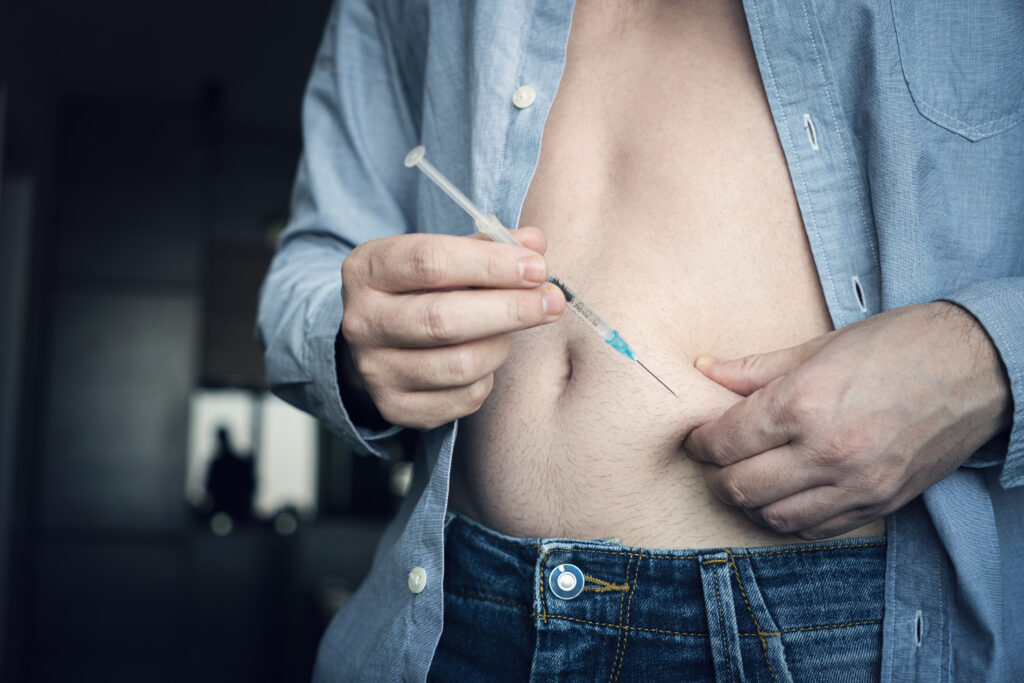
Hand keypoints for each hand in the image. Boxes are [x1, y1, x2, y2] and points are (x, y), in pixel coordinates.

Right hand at [339, 228, 564, 430]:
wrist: (377, 342)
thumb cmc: (421, 289)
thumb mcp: (442, 255)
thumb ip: (487, 246)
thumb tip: (534, 245)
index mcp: (367, 269)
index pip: (430, 262)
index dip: (491, 264)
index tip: (537, 266)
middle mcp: (362, 322)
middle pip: (444, 319)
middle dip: (510, 309)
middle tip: (552, 301)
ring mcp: (375, 371)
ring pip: (460, 364)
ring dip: (501, 345)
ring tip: (510, 330)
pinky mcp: (396, 408)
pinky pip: (463, 398)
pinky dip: (488, 378)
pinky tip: (486, 359)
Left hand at [682, 302, 1011, 539]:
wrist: (976, 369)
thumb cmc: (897, 347)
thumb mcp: (818, 346)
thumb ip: (755, 369)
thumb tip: (705, 370)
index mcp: (804, 403)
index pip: (725, 441)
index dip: (700, 441)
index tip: (699, 436)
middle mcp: (826, 451)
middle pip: (739, 486)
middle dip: (715, 475)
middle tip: (714, 460)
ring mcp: (856, 484)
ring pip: (773, 517)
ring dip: (748, 503)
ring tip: (744, 478)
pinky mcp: (879, 503)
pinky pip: (816, 530)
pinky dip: (789, 519)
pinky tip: (783, 496)